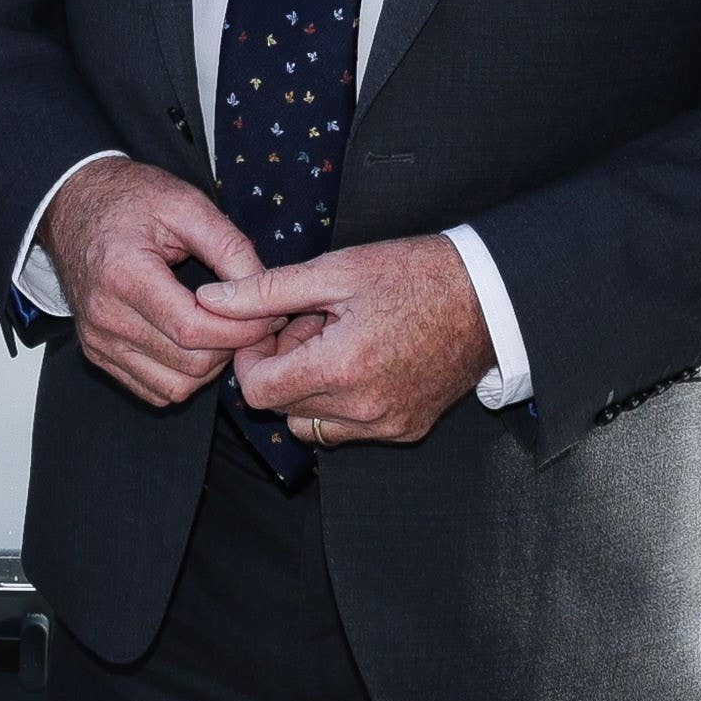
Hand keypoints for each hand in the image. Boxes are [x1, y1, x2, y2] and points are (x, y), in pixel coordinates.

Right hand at [36, 158, 267, 406]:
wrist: (74, 206)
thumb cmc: (130, 199)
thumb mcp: (186, 204)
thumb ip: (230, 247)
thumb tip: (265, 292)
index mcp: (123, 275)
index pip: (193, 329)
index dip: (242, 329)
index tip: (270, 312)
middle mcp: (104, 317)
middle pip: (189, 363)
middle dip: (233, 347)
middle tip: (255, 321)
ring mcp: (98, 341)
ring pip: (175, 386)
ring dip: (211, 366)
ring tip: (225, 329)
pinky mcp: (98, 354)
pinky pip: (154, 389)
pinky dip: (184, 375)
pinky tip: (197, 342)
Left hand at [197, 235, 492, 451]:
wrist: (490, 297)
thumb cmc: (415, 274)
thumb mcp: (336, 271)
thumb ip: (266, 291)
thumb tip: (209, 300)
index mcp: (342, 368)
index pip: (258, 392)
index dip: (252, 358)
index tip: (271, 328)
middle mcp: (364, 410)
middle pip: (283, 408)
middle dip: (283, 367)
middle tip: (311, 324)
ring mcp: (387, 426)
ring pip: (313, 424)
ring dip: (310, 388)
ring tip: (338, 341)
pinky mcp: (406, 430)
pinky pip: (349, 429)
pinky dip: (342, 401)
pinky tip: (364, 359)